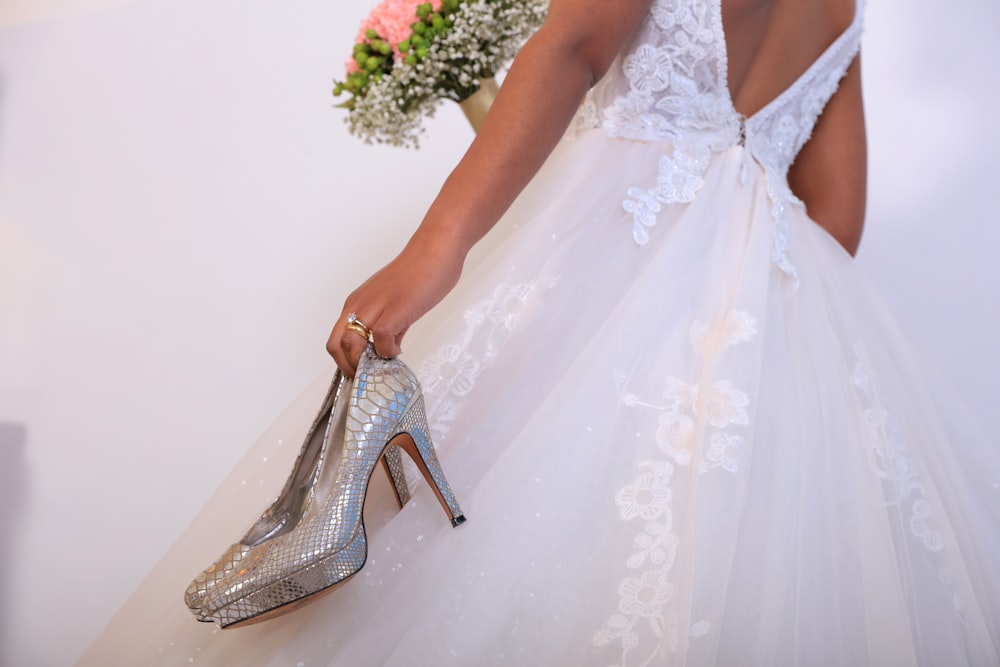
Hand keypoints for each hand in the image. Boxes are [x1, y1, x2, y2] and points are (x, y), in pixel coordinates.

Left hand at [327, 234, 464, 375]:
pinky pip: (380, 342)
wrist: (436, 250)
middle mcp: (359, 304)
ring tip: (383, 365)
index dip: (344, 360)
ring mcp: (375, 307)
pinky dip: (388, 352)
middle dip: (348, 367)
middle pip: (335, 345)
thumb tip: (388, 348)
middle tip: (368, 376)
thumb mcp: (396, 302)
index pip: (337, 338)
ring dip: (365, 363)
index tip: (360, 371)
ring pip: (350, 346)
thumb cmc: (420, 271)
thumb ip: (389, 326)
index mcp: (358, 302)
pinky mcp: (394, 311)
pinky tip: (399, 348)